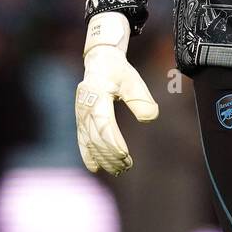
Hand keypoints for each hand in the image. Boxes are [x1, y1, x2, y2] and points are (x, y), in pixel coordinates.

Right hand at [75, 13, 158, 175]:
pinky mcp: (80, 120)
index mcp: (97, 97)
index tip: (125, 155)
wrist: (99, 61)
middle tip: (126, 167)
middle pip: (96, 138)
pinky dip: (88, 155)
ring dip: (102, 158)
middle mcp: (85, 108)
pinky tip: (95, 168)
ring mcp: (80, 115)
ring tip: (117, 170)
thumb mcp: (132, 79)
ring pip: (89, 142)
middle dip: (110, 155)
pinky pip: (82, 140)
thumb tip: (150, 118)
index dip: (114, 143)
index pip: (104, 126)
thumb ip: (141, 98)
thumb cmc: (118, 71)